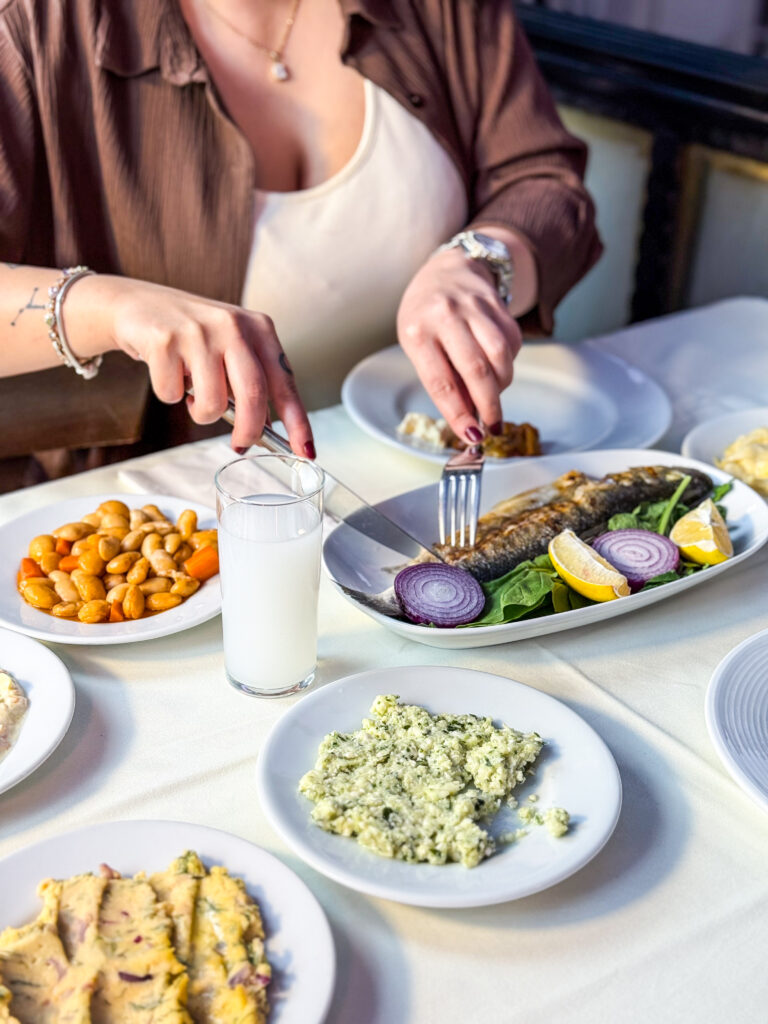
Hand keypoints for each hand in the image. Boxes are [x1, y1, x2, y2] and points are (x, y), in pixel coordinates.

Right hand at [70, 275, 314, 456]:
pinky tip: (167, 371)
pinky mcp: (164, 341)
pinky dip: (169, 395)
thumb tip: (267, 428)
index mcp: (259, 328)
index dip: (297, 422)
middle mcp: (233, 325)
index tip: (305, 451)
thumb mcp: (231, 348)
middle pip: (254, 395)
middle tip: (240, 445)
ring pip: (212, 403)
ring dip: (200, 413)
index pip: (285, 382)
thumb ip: (251, 380)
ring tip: (192, 394)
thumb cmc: (192, 336)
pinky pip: (172, 396)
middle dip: (249, 431)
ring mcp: (198, 332)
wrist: (137, 305)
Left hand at [396, 248, 522, 442]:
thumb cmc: (426, 316)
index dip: (458, 413)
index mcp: (417, 332)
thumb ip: (442, 378)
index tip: (471, 436)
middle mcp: (445, 316)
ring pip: (501, 356)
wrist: (446, 270)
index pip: (441, 383)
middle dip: (488, 406)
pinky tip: (498, 367)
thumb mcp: (419, 346)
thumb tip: (467, 416)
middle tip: (493, 426)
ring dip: (502, 385)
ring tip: (494, 395)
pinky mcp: (496, 303)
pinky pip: (512, 342)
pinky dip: (509, 363)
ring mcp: (473, 307)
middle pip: (476, 370)